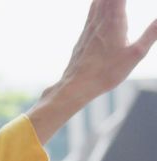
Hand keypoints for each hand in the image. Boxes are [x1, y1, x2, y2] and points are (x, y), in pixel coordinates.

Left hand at [27, 0, 156, 143]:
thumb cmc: (106, 72)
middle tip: (122, 1)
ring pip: (97, 2)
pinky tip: (100, 5)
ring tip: (115, 1)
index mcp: (114, 22)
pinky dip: (98, 4)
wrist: (77, 85)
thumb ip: (151, 34)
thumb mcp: (136, 54)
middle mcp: (99, 21)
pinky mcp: (83, 36)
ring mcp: (89, 28)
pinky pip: (91, 13)